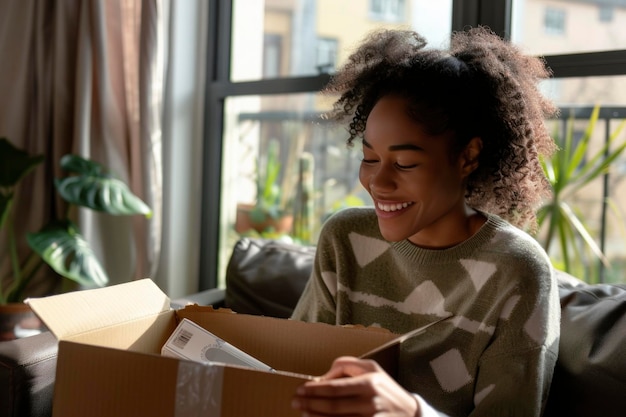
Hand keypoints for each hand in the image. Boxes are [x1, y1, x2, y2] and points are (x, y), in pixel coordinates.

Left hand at [292, 356, 420, 416]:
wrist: (411, 414)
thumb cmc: (386, 388)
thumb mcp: (371, 368)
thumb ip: (346, 365)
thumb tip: (322, 377)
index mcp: (369, 383)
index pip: (334, 388)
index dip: (313, 390)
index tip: (300, 389)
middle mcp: (370, 402)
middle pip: (332, 406)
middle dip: (309, 404)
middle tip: (295, 401)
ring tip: (303, 413)